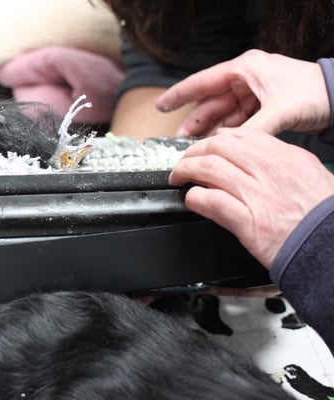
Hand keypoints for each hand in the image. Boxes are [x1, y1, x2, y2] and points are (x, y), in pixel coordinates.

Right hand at [156, 49, 330, 136]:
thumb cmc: (314, 91)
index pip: (202, 82)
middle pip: (211, 101)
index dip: (179, 95)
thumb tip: (228, 149)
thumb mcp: (280, 110)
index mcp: (245, 69)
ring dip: (210, 129)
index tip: (161, 106)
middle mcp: (245, 78)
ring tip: (195, 146)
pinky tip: (217, 144)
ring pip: (223, 113)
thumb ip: (251, 131)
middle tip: (178, 140)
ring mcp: (253, 92)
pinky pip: (237, 120)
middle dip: (194, 121)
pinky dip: (227, 132)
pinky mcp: (262, 105)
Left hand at [168, 128, 333, 267]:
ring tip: (179, 178)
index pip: (240, 136)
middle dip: (193, 152)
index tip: (205, 147)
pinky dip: (194, 198)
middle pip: (218, 147)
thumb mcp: (309, 175)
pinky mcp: (248, 222)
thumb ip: (279, 164)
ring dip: (185, 171)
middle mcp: (270, 171)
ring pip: (208, 168)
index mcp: (286, 157)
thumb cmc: (323, 217)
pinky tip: (191, 200)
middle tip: (184, 163)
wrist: (332, 246)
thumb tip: (249, 156)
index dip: (214, 140)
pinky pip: (211, 201)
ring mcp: (257, 195)